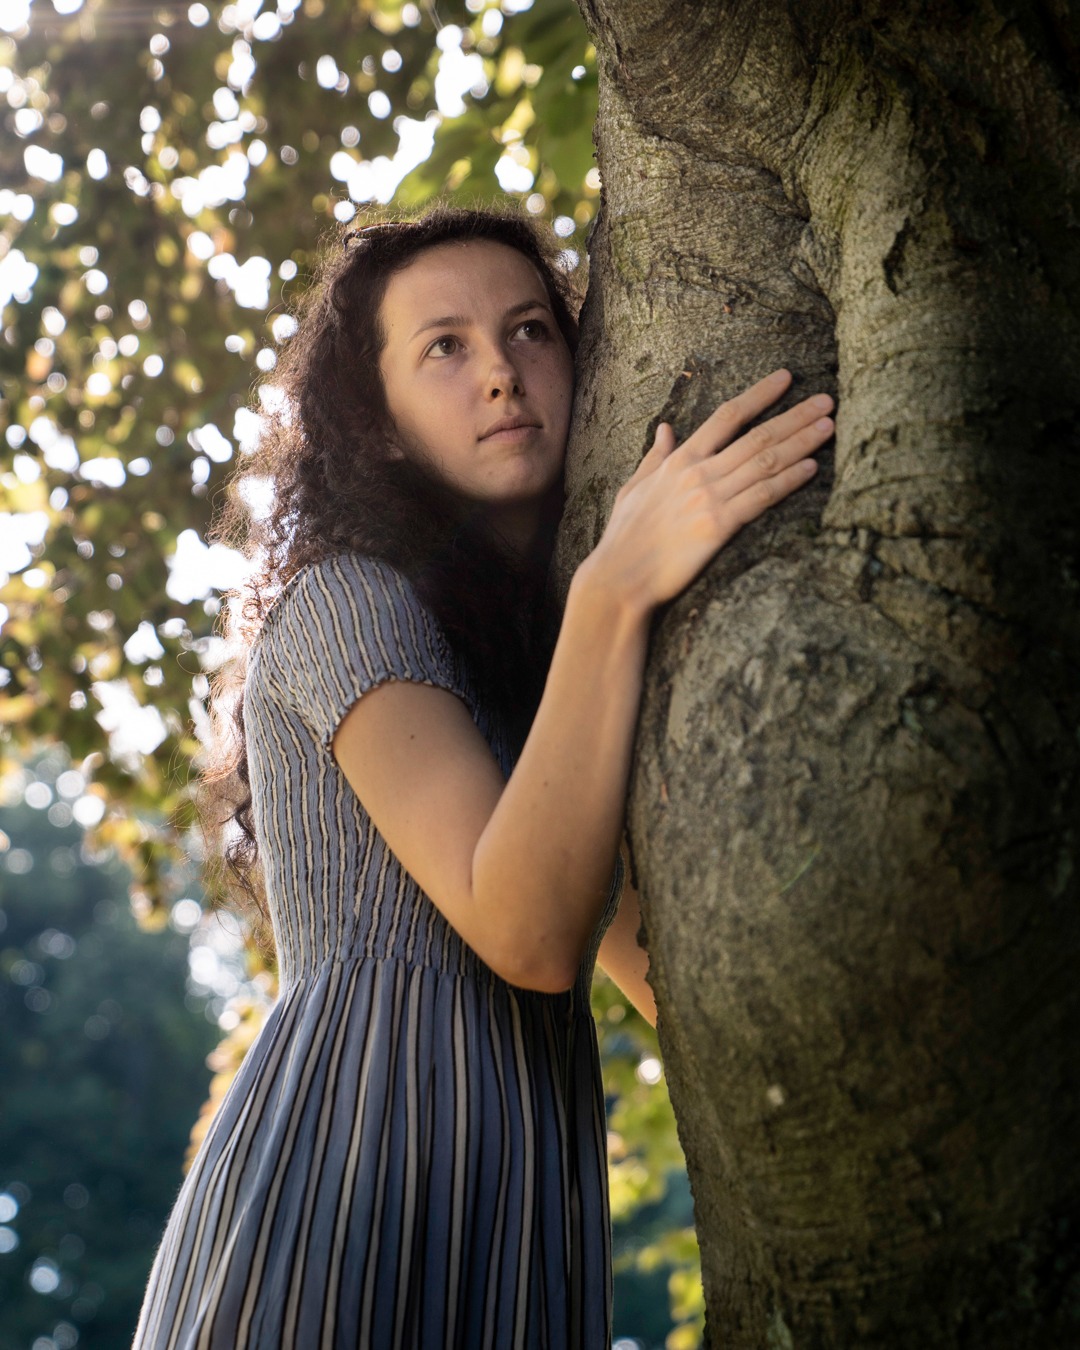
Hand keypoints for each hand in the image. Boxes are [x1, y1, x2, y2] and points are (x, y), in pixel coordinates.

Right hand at [584, 369, 831, 616]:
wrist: (620, 577)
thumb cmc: (624, 536)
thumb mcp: (634, 487)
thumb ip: (655, 457)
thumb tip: (665, 429)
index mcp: (679, 460)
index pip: (727, 416)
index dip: (760, 395)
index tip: (786, 378)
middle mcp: (698, 472)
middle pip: (757, 436)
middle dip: (796, 416)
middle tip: (826, 401)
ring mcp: (709, 498)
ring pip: (765, 462)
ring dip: (801, 442)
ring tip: (829, 426)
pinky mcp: (719, 526)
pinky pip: (762, 497)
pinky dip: (789, 480)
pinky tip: (812, 467)